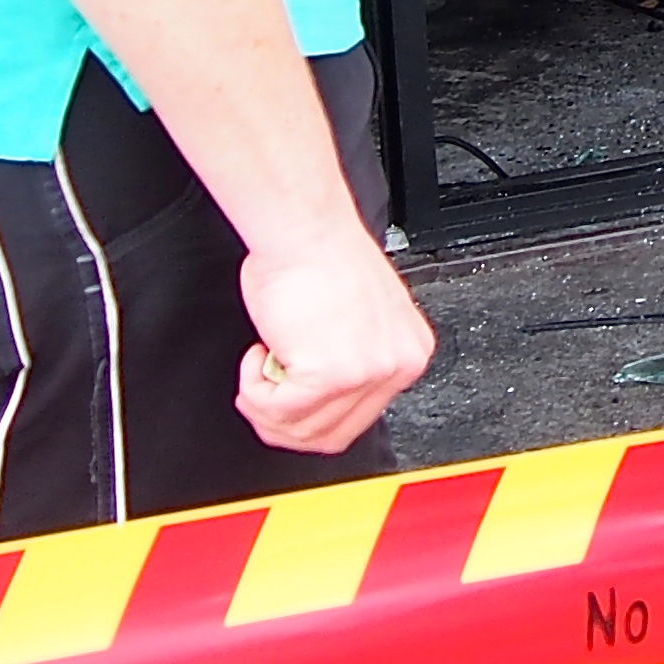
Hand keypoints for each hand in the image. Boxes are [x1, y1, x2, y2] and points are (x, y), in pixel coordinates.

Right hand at [235, 227, 433, 453]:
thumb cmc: (318, 256)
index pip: (360, 419)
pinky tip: (258, 356)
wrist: (304, 228)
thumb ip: (352, 358)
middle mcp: (396, 365)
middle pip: (333, 436)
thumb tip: (323, 397)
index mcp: (408, 353)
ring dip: (266, 405)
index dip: (313, 415)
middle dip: (285, 422)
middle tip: (263, 394)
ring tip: (259, 368)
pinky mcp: (332, 375)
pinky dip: (255, 391)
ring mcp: (367, 373)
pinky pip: (279, 412)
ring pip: (303, 430)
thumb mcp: (358, 320)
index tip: (288, 397)